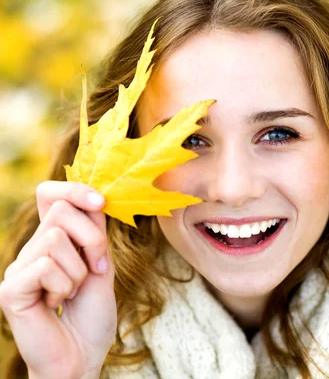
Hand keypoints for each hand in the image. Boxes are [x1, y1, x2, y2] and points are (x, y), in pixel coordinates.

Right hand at [0, 181, 116, 378]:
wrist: (83, 356)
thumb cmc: (92, 316)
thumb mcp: (101, 267)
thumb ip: (94, 235)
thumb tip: (95, 198)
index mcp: (52, 242)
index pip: (50, 195)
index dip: (74, 189)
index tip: (101, 203)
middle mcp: (31, 250)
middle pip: (59, 211)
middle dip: (92, 239)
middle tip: (97, 269)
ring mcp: (19, 268)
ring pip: (55, 239)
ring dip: (79, 270)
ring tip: (72, 294)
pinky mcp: (11, 288)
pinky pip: (46, 266)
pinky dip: (64, 286)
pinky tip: (55, 305)